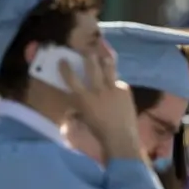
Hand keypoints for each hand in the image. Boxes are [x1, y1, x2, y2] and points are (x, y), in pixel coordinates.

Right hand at [60, 45, 141, 159]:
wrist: (121, 137)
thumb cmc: (99, 131)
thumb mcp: (83, 118)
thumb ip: (78, 107)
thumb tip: (73, 104)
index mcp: (83, 97)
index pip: (70, 77)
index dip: (65, 67)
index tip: (63, 60)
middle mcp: (97, 89)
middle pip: (91, 66)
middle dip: (88, 56)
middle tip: (88, 51)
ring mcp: (112, 88)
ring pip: (108, 68)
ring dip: (105, 61)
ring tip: (105, 57)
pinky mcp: (125, 90)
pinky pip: (119, 83)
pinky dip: (117, 84)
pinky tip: (117, 87)